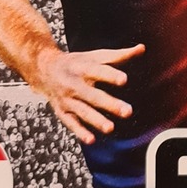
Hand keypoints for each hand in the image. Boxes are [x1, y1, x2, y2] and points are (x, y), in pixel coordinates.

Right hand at [31, 42, 145, 144]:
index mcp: (83, 67)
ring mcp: (67, 98)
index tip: (124, 80)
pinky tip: (91, 139)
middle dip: (110, 104)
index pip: (98, 71)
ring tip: (111, 128)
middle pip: (93, 95)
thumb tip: (142, 48)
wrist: (44, 69)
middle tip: (128, 111)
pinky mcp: (62, 111)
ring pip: (82, 111)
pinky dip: (80, 132)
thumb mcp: (95, 56)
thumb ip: (119, 55)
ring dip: (96, 120)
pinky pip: (71, 122)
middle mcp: (74, 83)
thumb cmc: (77, 63)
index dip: (111, 75)